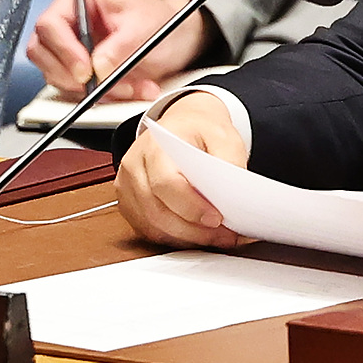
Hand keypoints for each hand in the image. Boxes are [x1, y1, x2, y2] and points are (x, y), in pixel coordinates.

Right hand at [24, 0, 214, 101]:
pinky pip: (76, 93)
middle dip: (72, 76)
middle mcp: (68, 26)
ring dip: (93, 91)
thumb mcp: (144, 27)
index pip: (50, 25)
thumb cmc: (159, 21)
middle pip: (43, 54)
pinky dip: (103, 98)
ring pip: (58, 78)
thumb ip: (120, 45)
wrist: (178, 39)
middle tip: (100, 86)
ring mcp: (71, 52)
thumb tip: (98, 67)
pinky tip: (130, 90)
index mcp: (78, 2)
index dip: (63, 50)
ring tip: (132, 87)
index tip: (86, 70)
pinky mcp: (80, 74)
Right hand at [115, 94, 249, 248]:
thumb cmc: (199, 130)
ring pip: (153, 226)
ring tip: (217, 237)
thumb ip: (230, 165)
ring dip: (187, 237)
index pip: (166, 183)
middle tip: (225, 235)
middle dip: (194, 230)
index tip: (217, 218)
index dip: (191, 207)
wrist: (183, 124)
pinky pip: (149, 230)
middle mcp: (135, 167)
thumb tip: (234, 198)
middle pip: (157, 211)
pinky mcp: (130, 204)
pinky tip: (199, 236)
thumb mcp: (224, 137)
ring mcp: (128, 187)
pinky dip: (176, 237)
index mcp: (155, 146)